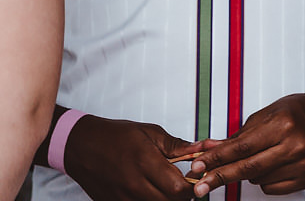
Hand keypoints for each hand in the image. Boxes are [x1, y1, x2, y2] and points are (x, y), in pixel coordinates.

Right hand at [63, 115, 196, 200]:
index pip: (178, 188)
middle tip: (186, 185)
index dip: (192, 187)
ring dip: (165, 199)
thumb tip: (201, 149)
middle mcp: (133, 184)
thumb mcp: (150, 133)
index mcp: (145, 162)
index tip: (196, 179)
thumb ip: (177, 146)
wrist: (81, 145)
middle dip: (182, 196)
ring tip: (167, 187)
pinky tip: (151, 191)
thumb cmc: (115, 136)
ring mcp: (121, 197)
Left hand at [188, 91, 304, 196]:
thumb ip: (235, 137)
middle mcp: (295, 145)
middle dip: (220, 177)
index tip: (197, 167)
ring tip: (262, 155)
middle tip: (200, 186)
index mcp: (283, 124)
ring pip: (258, 179)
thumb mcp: (264, 116)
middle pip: (248, 168)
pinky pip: (272, 187)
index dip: (217, 159)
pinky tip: (274, 164)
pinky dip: (265, 179)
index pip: (242, 147)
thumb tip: (207, 151)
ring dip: (248, 173)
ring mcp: (303, 163)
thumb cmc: (294, 113)